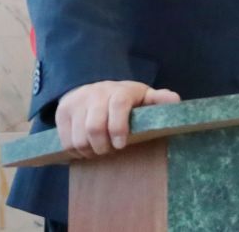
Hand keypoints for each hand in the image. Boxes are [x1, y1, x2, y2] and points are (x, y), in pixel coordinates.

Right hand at [55, 80, 179, 157]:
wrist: (93, 88)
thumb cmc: (125, 98)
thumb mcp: (143, 96)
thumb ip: (159, 99)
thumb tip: (176, 101)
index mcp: (119, 90)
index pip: (117, 106)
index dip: (119, 128)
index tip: (121, 145)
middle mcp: (96, 93)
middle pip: (94, 127)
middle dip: (102, 146)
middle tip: (109, 151)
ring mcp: (77, 102)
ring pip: (78, 136)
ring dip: (88, 151)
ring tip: (98, 151)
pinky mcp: (62, 111)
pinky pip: (65, 140)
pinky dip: (74, 151)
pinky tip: (85, 149)